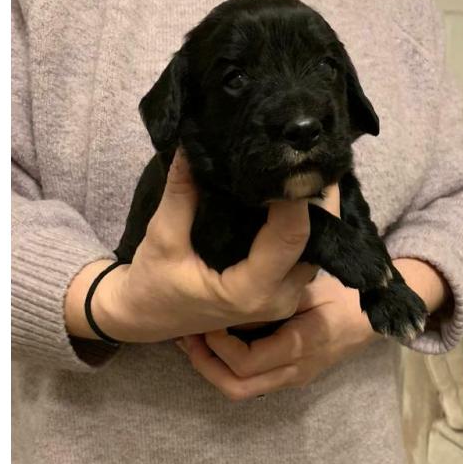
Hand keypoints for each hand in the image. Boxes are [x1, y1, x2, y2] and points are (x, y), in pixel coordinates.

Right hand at [65, 150, 337, 342]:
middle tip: (307, 154)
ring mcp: (284, 300)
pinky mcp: (282, 293)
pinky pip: (303, 256)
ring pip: (315, 250)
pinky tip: (294, 196)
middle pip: (314, 243)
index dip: (295, 197)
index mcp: (250, 293)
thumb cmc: (151, 287)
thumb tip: (192, 144)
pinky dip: (302, 227)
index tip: (291, 159)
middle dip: (315, 200)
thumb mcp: (161, 238)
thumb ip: (181, 193)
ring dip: (313, 213)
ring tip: (302, 168)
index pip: (290, 237)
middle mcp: (277, 300)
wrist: (147, 319)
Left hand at [177, 274, 380, 400]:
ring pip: (241, 390)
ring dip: (212, 368)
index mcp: (301, 347)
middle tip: (188, 337)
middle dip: (205, 365)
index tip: (209, 318)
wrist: (373, 316)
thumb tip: (233, 299)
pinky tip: (214, 343)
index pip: (248, 362)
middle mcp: (294, 371)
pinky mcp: (289, 375)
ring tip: (194, 341)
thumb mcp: (309, 289)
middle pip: (237, 388)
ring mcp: (292, 377)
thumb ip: (274, 298)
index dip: (220, 345)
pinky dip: (226, 366)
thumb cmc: (344, 296)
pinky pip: (251, 381)